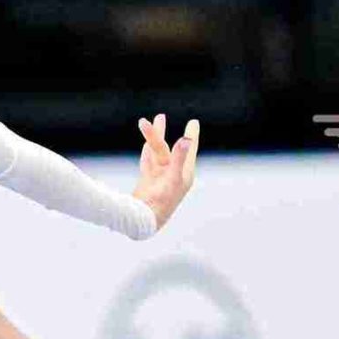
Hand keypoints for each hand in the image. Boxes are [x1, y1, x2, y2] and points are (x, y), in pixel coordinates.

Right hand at [133, 112, 199, 230]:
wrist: (145, 222)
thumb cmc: (163, 203)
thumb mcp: (172, 179)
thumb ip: (178, 158)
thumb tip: (186, 139)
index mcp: (183, 173)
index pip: (189, 149)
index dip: (192, 136)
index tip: (193, 122)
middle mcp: (172, 174)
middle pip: (165, 149)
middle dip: (159, 133)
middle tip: (158, 117)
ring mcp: (159, 178)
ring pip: (155, 153)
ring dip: (151, 138)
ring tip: (145, 123)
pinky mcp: (148, 182)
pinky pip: (148, 162)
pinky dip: (146, 152)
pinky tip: (145, 145)